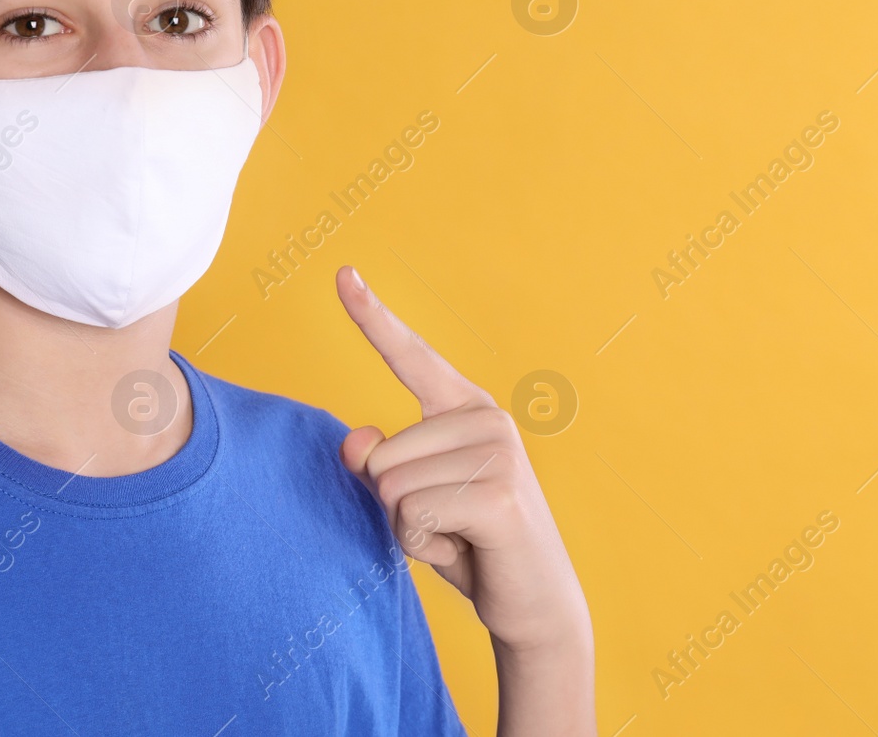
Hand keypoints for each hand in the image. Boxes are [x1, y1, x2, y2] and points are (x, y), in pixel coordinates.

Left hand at [333, 265, 591, 655]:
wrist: (533, 605)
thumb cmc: (469, 544)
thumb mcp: (412, 499)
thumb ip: (379, 464)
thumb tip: (355, 440)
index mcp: (466, 408)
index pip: (411, 356)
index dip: (373, 316)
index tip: (343, 273)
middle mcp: (487, 418)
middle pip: (381, 455)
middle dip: (396, 505)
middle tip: (448, 523)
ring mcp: (497, 452)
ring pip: (391, 486)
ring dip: (411, 528)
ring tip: (459, 535)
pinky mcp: (498, 493)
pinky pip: (412, 515)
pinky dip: (424, 544)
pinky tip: (467, 549)